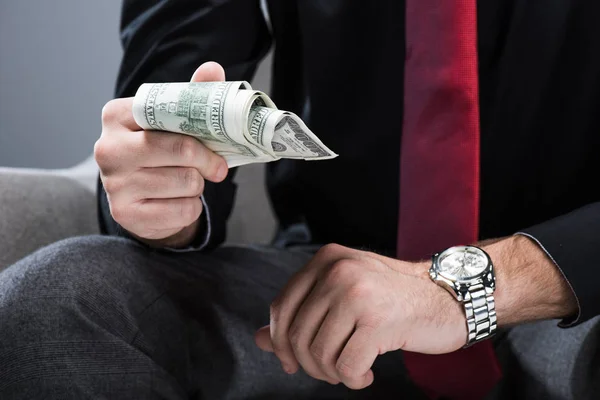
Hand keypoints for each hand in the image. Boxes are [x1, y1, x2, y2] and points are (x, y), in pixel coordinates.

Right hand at [94, 62, 228, 246]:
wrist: (140, 200)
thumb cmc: (160, 153)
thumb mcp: (172, 122)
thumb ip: (191, 96)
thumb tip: (213, 69)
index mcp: (117, 115)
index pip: (167, 115)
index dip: (198, 128)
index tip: (217, 140)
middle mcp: (108, 148)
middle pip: (180, 150)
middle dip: (207, 160)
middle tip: (218, 167)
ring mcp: (113, 184)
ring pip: (185, 182)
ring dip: (198, 185)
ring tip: (188, 182)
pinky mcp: (125, 213)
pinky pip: (182, 210)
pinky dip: (191, 208)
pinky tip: (179, 202)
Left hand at [254, 244, 465, 389]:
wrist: (446, 297)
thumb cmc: (391, 298)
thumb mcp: (342, 296)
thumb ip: (302, 314)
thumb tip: (259, 339)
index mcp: (326, 259)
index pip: (282, 307)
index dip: (280, 341)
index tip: (291, 362)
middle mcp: (338, 271)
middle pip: (296, 335)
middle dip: (308, 364)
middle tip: (330, 370)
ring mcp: (357, 294)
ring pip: (318, 354)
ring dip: (331, 374)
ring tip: (350, 370)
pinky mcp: (378, 321)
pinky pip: (345, 367)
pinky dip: (353, 379)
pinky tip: (366, 373)